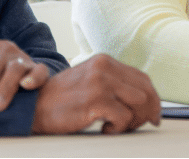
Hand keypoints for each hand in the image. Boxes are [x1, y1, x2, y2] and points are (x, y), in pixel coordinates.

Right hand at [31, 53, 160, 134]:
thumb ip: (114, 83)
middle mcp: (105, 67)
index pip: (142, 78)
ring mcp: (100, 83)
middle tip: (141, 125)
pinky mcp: (96, 100)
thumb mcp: (90, 80)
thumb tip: (144, 100)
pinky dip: (118, 128)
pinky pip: (124, 118)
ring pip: (139, 103)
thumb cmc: (63, 98)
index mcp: (105, 61)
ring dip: (133, 120)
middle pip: (145, 90)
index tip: (154, 114)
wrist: (34, 106)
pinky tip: (104, 128)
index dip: (153, 98)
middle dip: (148, 111)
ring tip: (116, 126)